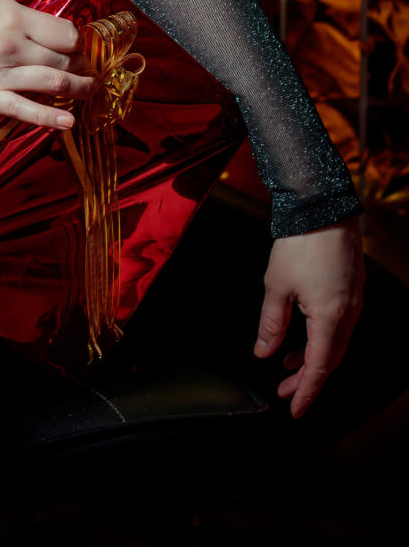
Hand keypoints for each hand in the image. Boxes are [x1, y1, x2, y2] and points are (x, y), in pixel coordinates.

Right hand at [0, 0, 95, 129]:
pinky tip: (69, 120)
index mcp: (12, 17)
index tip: (76, 44)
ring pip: (53, 83)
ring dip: (79, 88)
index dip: (77, 39)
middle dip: (82, 65)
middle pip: (64, 59)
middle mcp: (9, 47)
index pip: (65, 33)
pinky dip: (50, 117)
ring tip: (88, 89)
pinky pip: (25, 110)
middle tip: (88, 68)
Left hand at [253, 216, 364, 418]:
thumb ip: (271, 324)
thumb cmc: (300, 244)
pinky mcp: (351, 289)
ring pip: (335, 343)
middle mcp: (349, 314)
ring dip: (313, 358)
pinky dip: (320, 338)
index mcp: (331, 318)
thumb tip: (264, 351)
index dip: (306, 392)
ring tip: (288, 366)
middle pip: (330, 360)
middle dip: (307, 380)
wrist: (322, 208)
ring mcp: (353, 301)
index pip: (319, 368)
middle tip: (286, 392)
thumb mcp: (276, 286)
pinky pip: (338, 325)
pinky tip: (303, 336)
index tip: (293, 409)